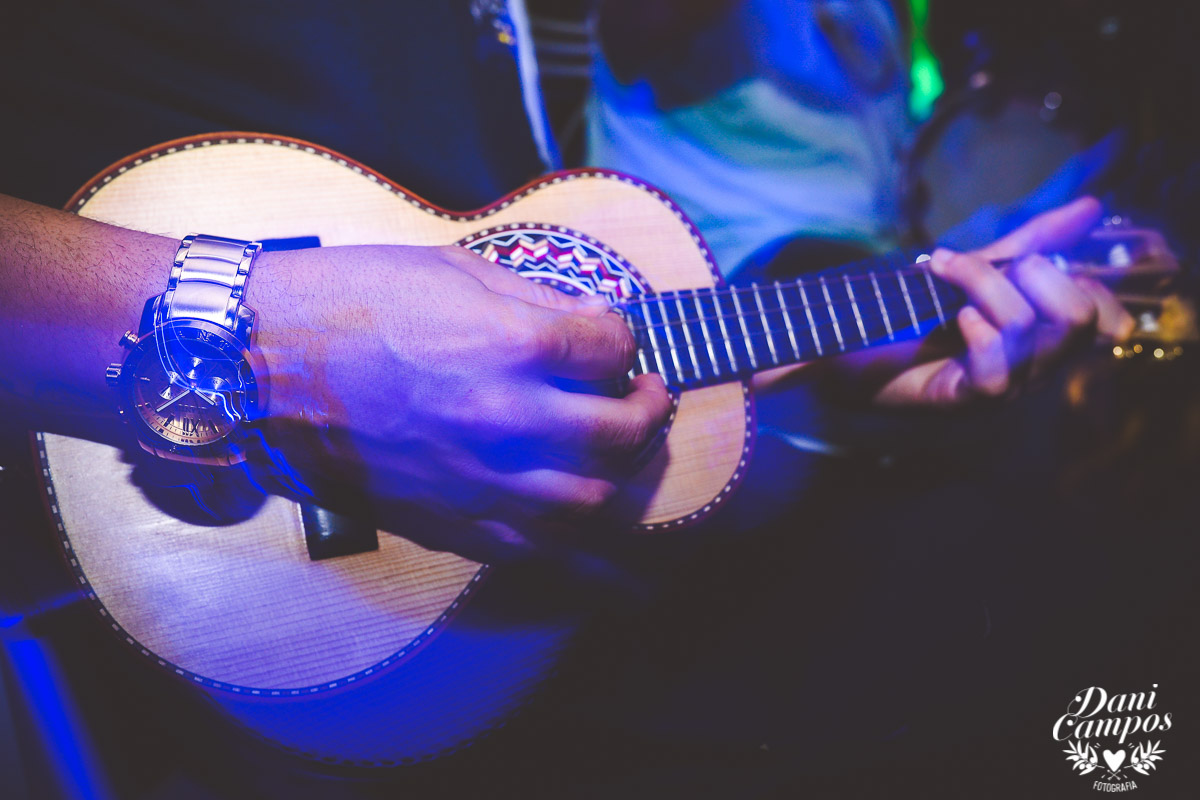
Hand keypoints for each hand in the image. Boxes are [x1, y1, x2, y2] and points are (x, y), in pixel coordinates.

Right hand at [251, 244, 670, 558]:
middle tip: (646, 396)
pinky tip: (595, 532)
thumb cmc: (345, 303)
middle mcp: (503, 419)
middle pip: (617, 432)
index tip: (611, 339)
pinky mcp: (447, 520)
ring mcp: (476, 479)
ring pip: (588, 500)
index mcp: (508, 344)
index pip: (609, 348)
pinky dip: (577, 545)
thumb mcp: (450, 269)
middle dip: (648, 411)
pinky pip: (532, 550)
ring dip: (621, 475)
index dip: (621, 339)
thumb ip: (534, 298)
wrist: (256, 366)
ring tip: (619, 451)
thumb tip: (591, 320)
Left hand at [872, 197, 1134, 405]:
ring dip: (982, 284)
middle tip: (991, 265)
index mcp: (1049, 339)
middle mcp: (1037, 369)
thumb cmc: (919, 315)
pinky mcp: (967, 401)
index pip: (1109, 320)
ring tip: (944, 272)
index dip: (1083, 280)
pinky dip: (974, 329)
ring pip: (1026, 327)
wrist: (852, 350)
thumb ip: (1035, 242)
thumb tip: (1091, 205)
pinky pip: (995, 367)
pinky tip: (953, 319)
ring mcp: (1006, 388)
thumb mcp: (983, 269)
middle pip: (1079, 319)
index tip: (1029, 261)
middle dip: (1037, 273)